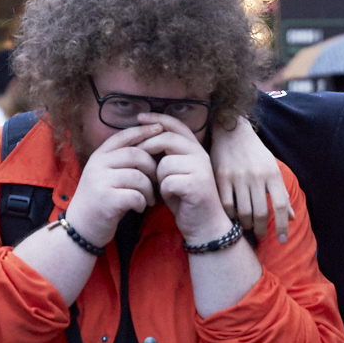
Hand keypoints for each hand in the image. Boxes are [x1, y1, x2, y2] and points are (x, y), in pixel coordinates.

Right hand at [64, 123, 162, 246]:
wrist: (80, 227)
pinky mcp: (106, 200)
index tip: (161, 129)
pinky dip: (142, 202)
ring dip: (149, 189)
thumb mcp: (105, 174)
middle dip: (152, 167)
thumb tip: (150, 143)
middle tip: (157, 180)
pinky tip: (139, 207)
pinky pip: (135, 195)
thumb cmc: (101, 199)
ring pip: (138, 176)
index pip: (124, 136)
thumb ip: (121, 160)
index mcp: (99, 156)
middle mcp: (97, 165)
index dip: (144, 130)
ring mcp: (100, 181)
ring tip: (149, 199)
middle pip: (136, 154)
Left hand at [137, 114, 230, 243]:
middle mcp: (200, 155)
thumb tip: (143, 139)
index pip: (176, 125)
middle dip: (148, 148)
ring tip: (164, 188)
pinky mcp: (197, 185)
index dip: (157, 118)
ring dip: (158, 178)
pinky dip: (165, 192)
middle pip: (167, 139)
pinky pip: (168, 181)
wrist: (205, 225)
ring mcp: (200, 169)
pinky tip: (172, 198)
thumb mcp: (174, 172)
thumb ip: (165, 155)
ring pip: (164, 163)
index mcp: (195, 149)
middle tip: (138, 159)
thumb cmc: (185, 199)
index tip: (139, 117)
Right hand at [209, 116, 293, 242]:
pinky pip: (226, 204)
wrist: (232, 132)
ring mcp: (237, 177)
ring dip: (246, 224)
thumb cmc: (255, 153)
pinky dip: (230, 215)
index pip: (280, 205)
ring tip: (247, 226)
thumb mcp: (272, 169)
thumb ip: (281, 194)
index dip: (282, 226)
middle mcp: (256, 176)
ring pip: (243, 211)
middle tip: (260, 235)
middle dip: (261, 229)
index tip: (282, 240)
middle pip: (261, 212)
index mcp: (272, 174)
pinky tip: (233, 217)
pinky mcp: (221, 177)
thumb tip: (291, 218)